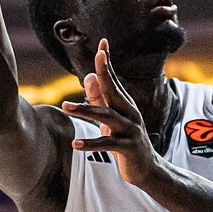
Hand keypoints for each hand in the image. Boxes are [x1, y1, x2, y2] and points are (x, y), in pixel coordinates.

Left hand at [62, 39, 162, 187]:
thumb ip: (99, 98)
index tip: (103, 42)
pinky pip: (107, 144)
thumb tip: (88, 75)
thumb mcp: (110, 119)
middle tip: (97, 58)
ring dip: (85, 111)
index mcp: (125, 104)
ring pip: (107, 116)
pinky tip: (75, 144)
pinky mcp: (128, 147)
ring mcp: (131, 130)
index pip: (114, 79)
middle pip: (114, 90)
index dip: (108, 62)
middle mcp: (129, 113)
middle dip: (105, 73)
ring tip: (65, 107)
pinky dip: (91, 144)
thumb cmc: (125, 141)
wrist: (147, 169)